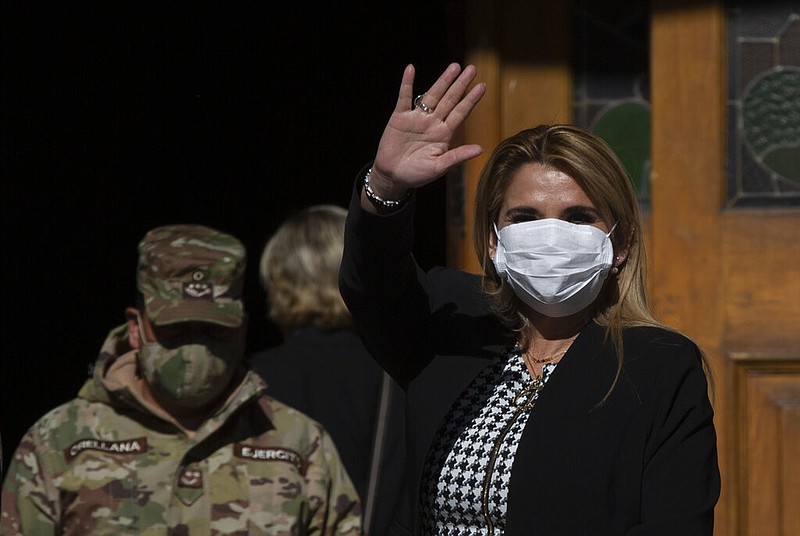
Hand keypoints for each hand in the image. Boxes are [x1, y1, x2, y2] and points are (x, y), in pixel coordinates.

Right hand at [367, 63, 485, 204]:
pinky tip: (410, 69)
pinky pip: (404, 97)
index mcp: (444, 134)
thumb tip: (480, 149)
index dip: (471, 100)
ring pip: (432, 95)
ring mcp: (417, 118)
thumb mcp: (439, 167)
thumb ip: (457, 156)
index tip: (482, 86)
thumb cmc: (417, 174)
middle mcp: (433, 123)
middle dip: (460, 84)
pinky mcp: (400, 117)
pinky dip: (407, 84)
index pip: (460, 113)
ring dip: (442, 81)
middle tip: (472, 69)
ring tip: (454, 67)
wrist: (393, 176)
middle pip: (449, 99)